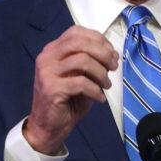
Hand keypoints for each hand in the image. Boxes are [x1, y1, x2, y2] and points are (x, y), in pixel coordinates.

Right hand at [24, 26, 118, 154]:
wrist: (47, 127)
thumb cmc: (66, 101)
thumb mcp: (79, 76)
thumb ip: (91, 62)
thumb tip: (112, 55)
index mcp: (52, 50)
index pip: (76, 32)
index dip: (98, 39)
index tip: (111, 53)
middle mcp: (47, 57)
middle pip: (79, 42)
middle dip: (102, 53)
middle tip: (113, 67)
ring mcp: (47, 72)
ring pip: (82, 60)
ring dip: (101, 73)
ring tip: (106, 85)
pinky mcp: (52, 89)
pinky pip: (81, 83)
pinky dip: (95, 90)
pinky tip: (99, 98)